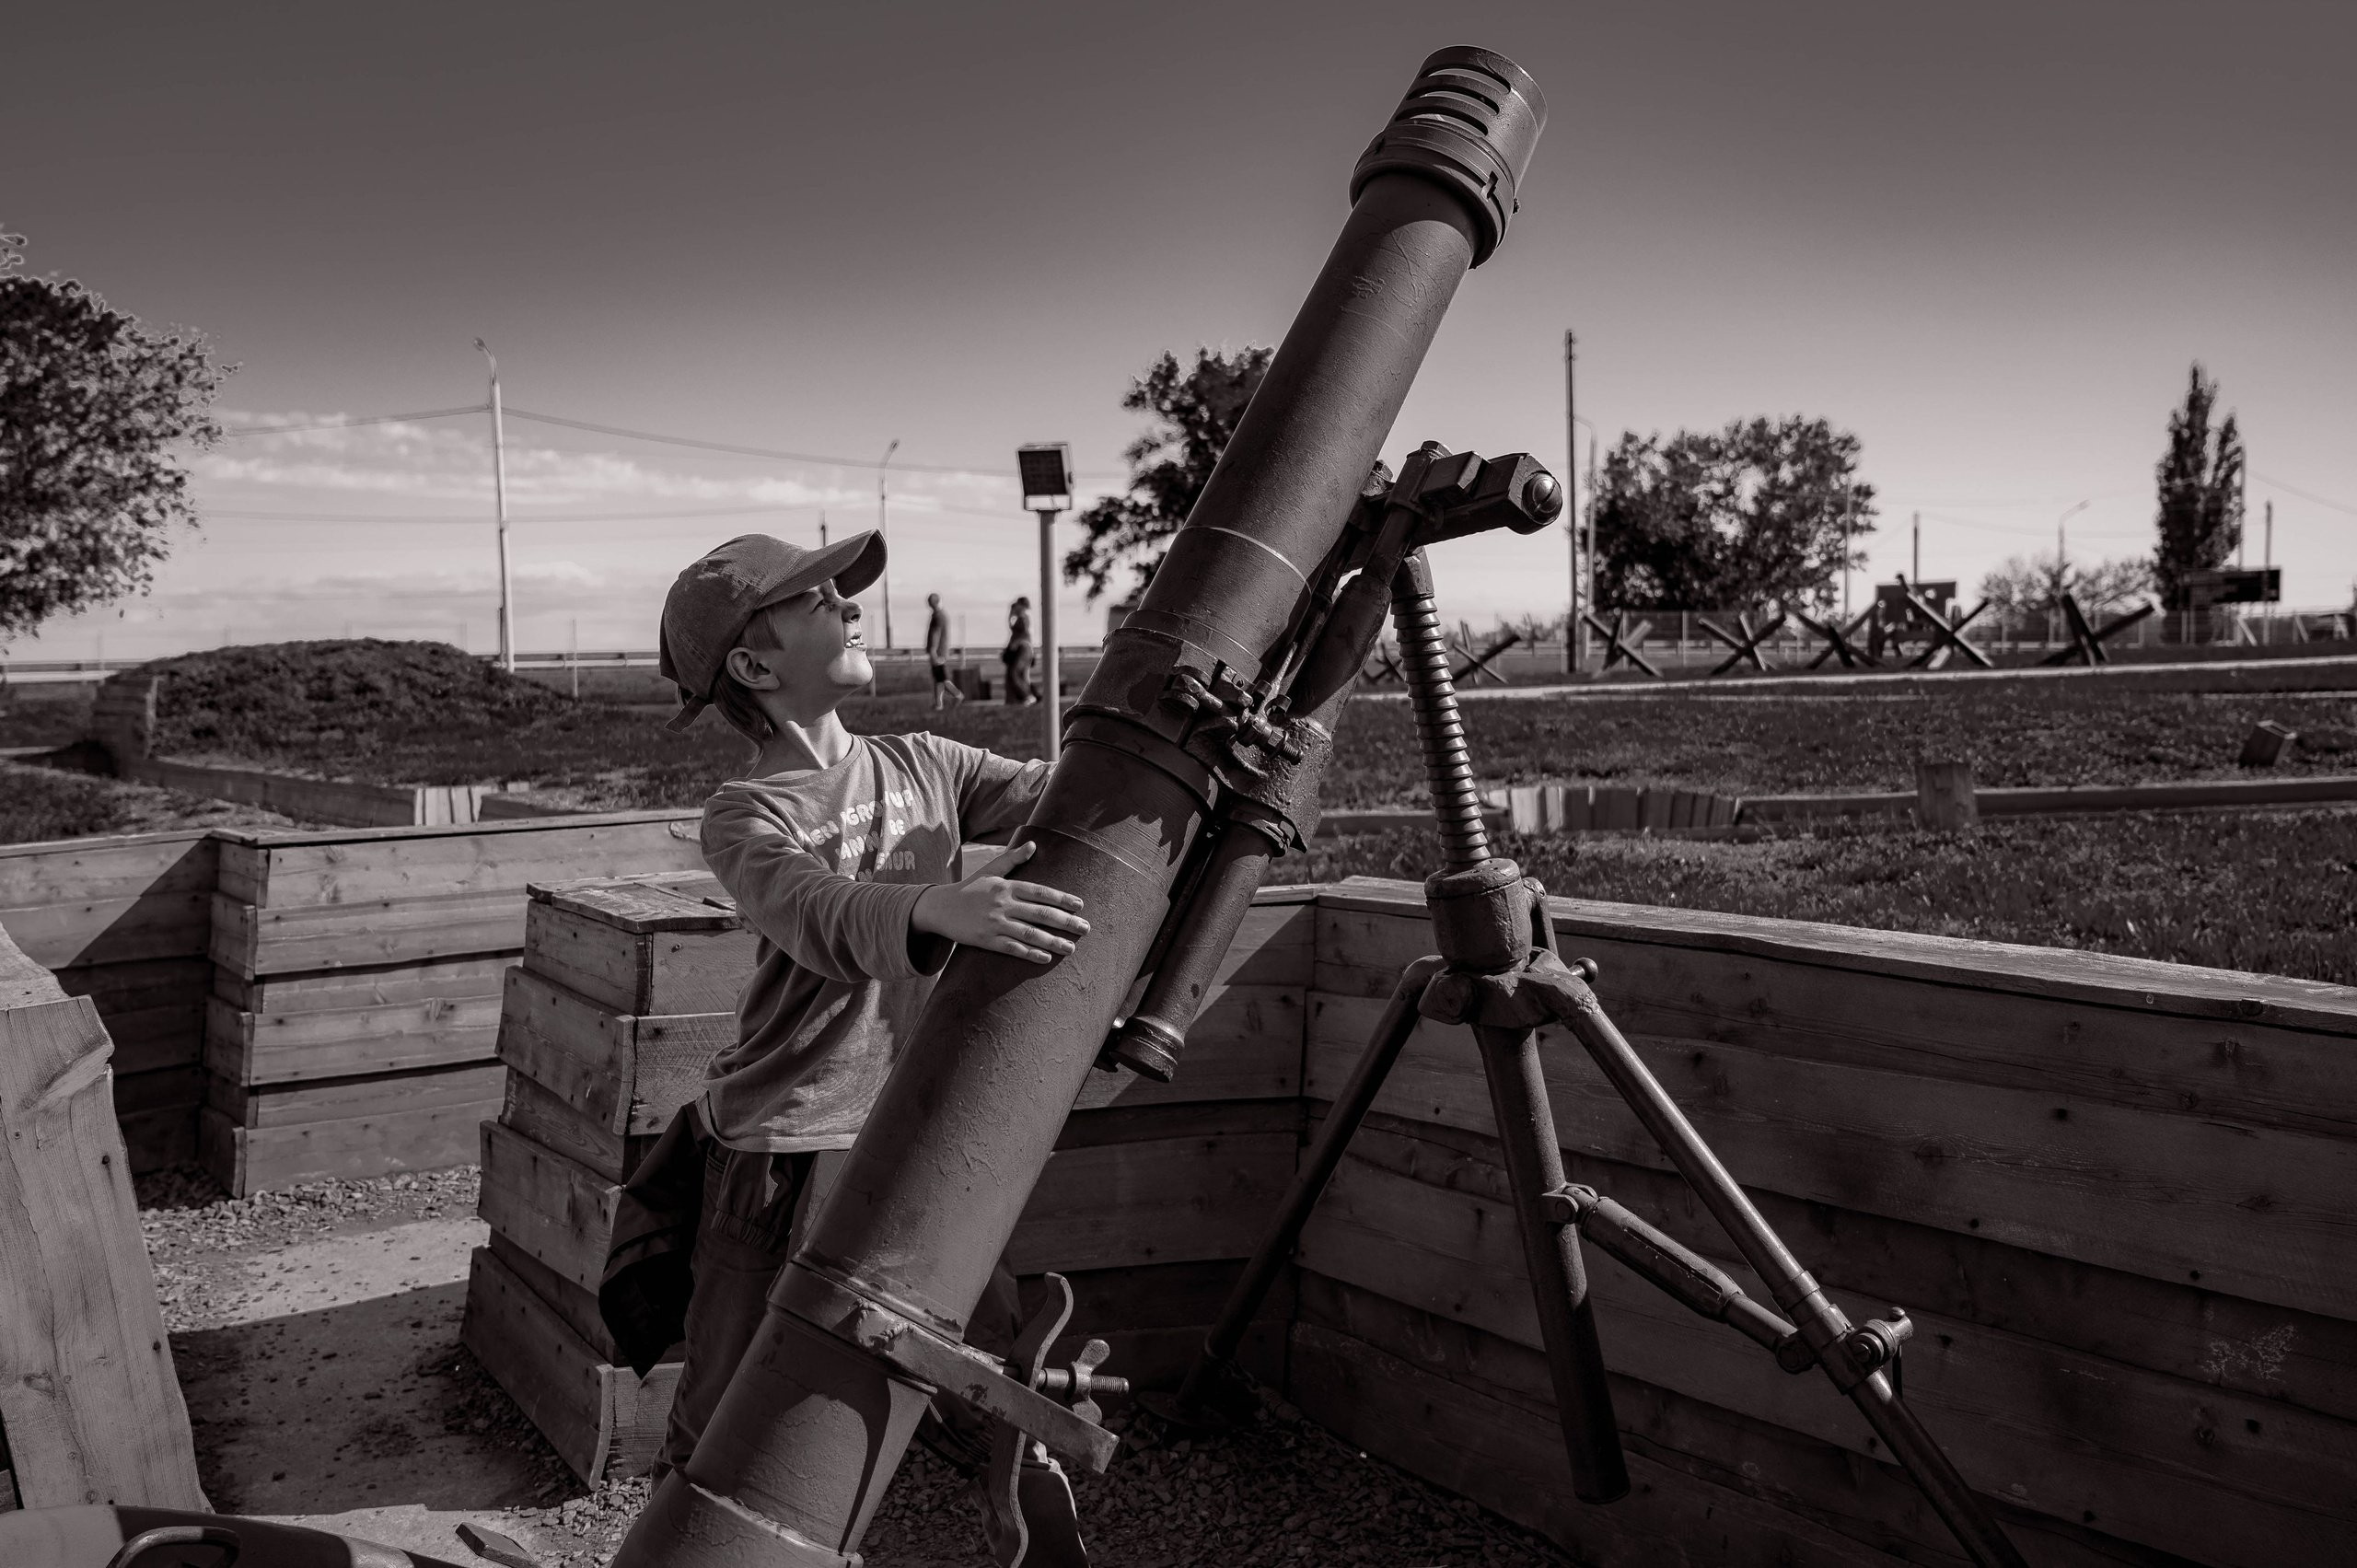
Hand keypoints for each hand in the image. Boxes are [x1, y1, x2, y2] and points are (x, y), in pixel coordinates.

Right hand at [912, 841, 1088, 963]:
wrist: (940, 908)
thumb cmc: (969, 889)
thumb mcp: (990, 871)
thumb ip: (1013, 859)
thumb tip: (1033, 844)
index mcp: (1006, 886)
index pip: (1041, 892)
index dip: (1062, 899)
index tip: (1080, 905)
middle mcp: (1003, 904)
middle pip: (1040, 914)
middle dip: (1066, 922)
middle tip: (1085, 928)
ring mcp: (995, 923)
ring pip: (1030, 934)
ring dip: (1053, 941)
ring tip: (1071, 947)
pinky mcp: (986, 940)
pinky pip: (1012, 948)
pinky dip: (1030, 954)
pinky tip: (1046, 957)